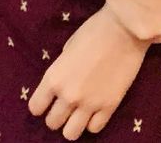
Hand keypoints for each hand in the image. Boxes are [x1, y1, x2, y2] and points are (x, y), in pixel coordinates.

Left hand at [29, 5, 147, 138]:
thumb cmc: (94, 30)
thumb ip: (62, 69)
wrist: (125, 28)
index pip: (36, 107)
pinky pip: (94, 129)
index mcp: (54, 77)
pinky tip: (95, 111)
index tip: (47, 101)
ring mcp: (89, 104)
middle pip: (52, 123)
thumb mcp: (68, 47)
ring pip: (71, 134)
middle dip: (57, 115)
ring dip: (72, 124)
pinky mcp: (109, 106)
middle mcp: (68, 95)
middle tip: (65, 106)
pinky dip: (93, 122)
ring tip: (79, 113)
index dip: (40, 105)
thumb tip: (63, 82)